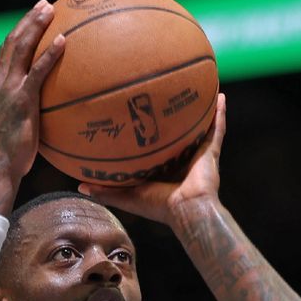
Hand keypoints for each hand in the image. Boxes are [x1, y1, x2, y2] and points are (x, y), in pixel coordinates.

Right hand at [0, 0, 64, 180]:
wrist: (0, 167)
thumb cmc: (12, 155)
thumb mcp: (18, 129)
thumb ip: (28, 114)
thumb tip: (49, 114)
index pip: (6, 51)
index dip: (19, 32)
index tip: (33, 18)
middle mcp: (0, 82)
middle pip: (12, 41)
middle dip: (28, 20)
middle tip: (44, 4)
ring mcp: (9, 89)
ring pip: (21, 48)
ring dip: (36, 26)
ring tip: (51, 10)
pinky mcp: (21, 100)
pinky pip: (37, 71)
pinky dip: (49, 54)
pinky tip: (63, 41)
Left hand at [78, 93, 226, 227]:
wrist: (187, 211)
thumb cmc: (159, 207)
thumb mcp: (128, 196)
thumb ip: (107, 191)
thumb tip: (80, 186)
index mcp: (164, 171)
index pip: (156, 151)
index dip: (149, 137)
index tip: (138, 119)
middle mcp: (182, 161)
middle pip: (177, 136)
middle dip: (173, 121)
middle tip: (165, 98)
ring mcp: (198, 156)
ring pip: (199, 129)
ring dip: (199, 112)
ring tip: (197, 89)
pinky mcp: (211, 153)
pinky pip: (217, 129)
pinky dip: (220, 113)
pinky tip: (220, 95)